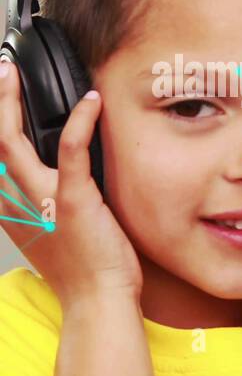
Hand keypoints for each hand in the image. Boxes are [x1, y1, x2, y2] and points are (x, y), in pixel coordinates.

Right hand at [0, 63, 140, 303]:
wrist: (98, 301)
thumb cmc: (85, 270)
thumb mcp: (53, 233)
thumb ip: (44, 205)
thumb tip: (54, 180)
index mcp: (10, 209)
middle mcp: (17, 202)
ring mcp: (43, 200)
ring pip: (12, 142)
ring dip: (11, 103)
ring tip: (12, 73)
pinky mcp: (73, 200)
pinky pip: (71, 151)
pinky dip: (80, 122)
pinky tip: (90, 101)